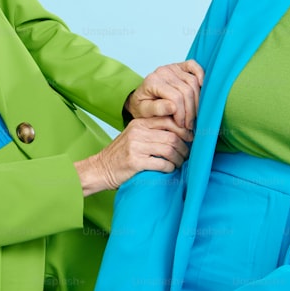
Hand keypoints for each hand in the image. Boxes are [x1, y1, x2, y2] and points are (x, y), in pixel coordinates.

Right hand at [74, 117, 191, 195]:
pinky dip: (169, 168)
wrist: (100, 168)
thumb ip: (152, 131)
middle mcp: (138, 132)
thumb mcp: (134, 136)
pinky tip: (169, 169)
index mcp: (139, 123)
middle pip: (171, 136)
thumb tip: (180, 133)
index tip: (190, 138)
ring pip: (169, 150)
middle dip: (184, 147)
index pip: (168, 120)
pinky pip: (161, 163)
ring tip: (179, 163)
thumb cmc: (120, 154)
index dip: (183, 130)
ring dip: (178, 158)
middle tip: (187, 154)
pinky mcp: (135, 162)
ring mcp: (136, 146)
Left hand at [126, 60, 204, 130]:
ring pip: (193, 82)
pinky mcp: (179, 66)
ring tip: (193, 115)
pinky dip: (200, 75)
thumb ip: (156, 109)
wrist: (139, 97)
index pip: (175, 98)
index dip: (182, 114)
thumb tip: (173, 107)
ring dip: (197, 101)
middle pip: (186, 91)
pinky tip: (202, 89)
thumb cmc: (142, 105)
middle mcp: (163, 72)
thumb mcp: (143, 111)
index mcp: (152, 82)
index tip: (182, 125)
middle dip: (190, 111)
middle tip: (189, 124)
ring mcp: (172, 67)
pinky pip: (193, 66)